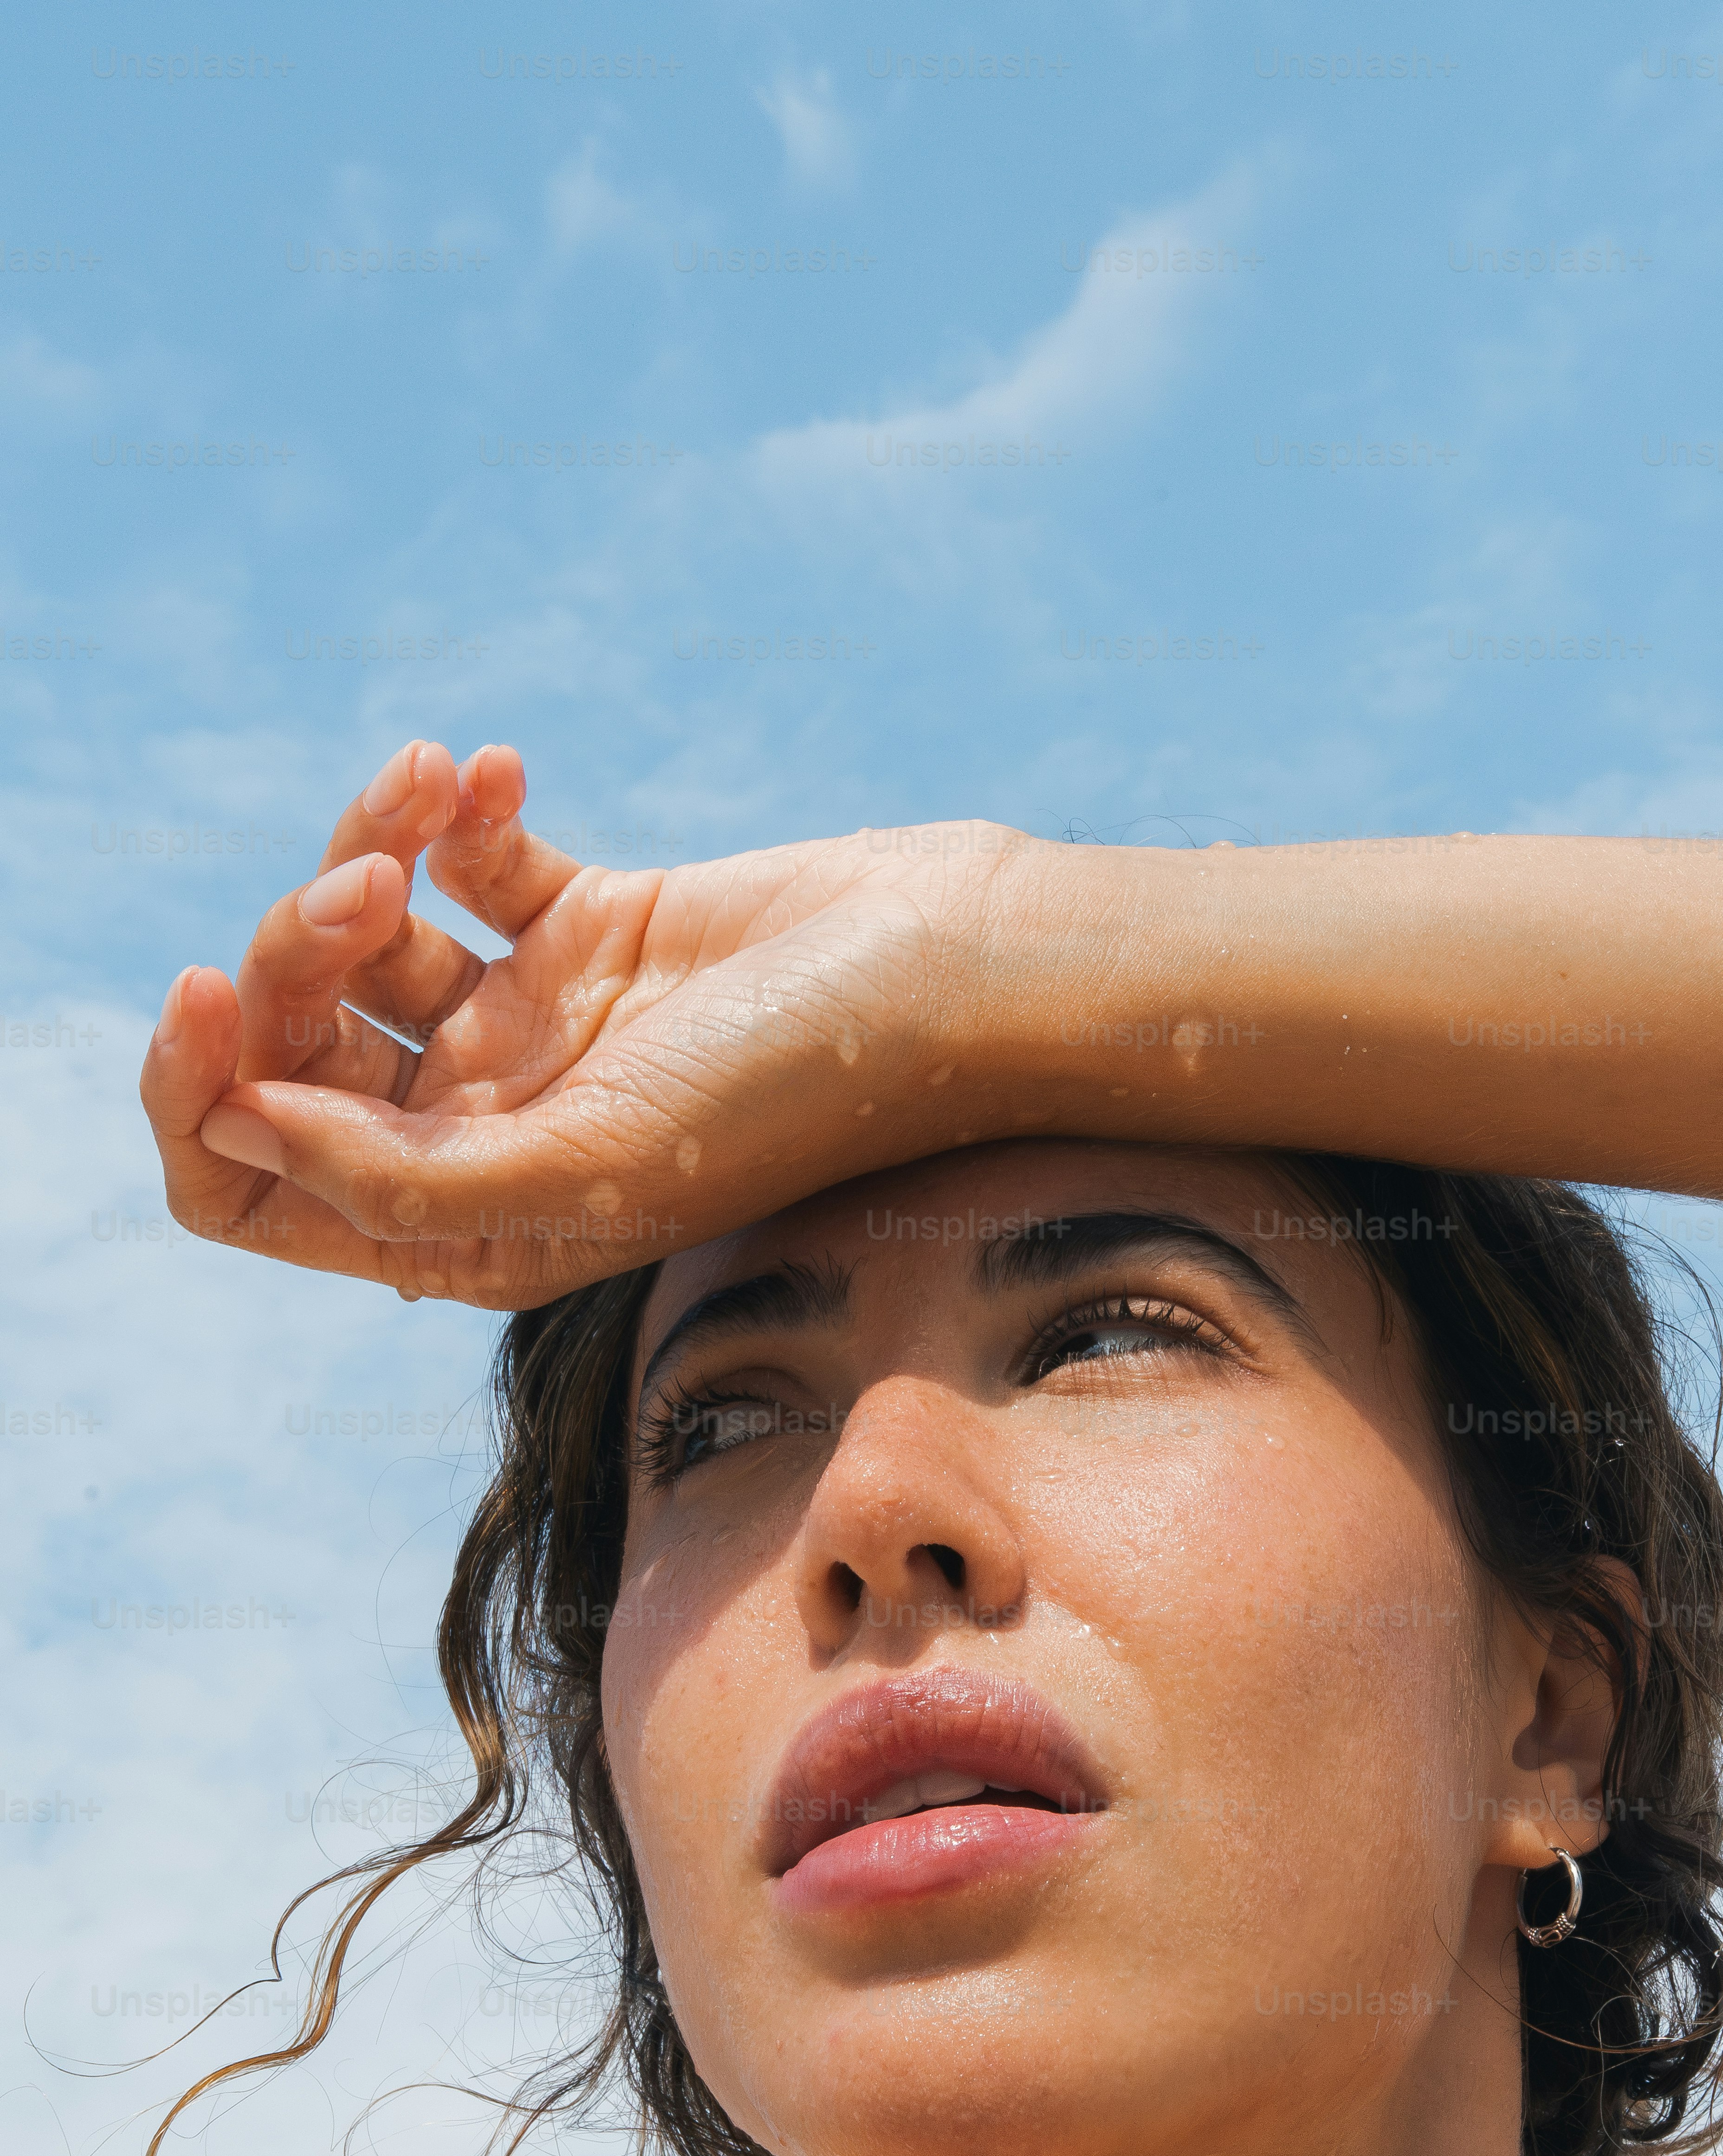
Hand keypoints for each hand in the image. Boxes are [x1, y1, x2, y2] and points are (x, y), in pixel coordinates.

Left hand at [140, 741, 1029, 1307]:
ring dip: (364, 849)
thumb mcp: (594, 1169)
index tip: (207, 998)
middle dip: (292, 957)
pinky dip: (448, 810)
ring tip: (430, 799)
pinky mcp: (580, 922)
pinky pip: (462, 860)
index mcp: (477, 1222)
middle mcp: (489, 1129)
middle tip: (369, 890)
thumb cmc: (795, 1095)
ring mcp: (532, 1023)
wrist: (948, 976)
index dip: (203, 1101)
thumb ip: (407, 1179)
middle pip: (296, 1047)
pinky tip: (490, 771)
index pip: (263, 1188)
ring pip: (364, 937)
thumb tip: (239, 1130)